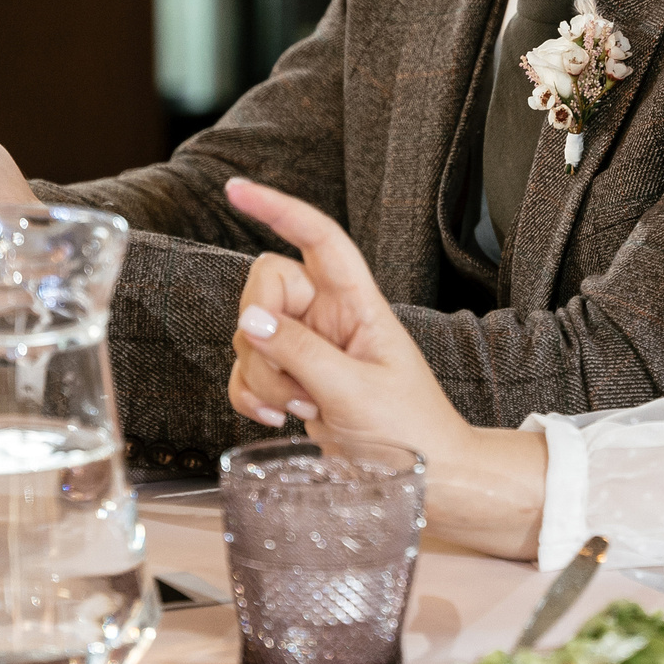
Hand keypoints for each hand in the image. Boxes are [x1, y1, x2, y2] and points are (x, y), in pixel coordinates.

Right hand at [225, 178, 546, 558]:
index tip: (238, 188)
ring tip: (305, 407)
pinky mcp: (291, 378)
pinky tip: (278, 419)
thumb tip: (251, 319)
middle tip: (295, 380)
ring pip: (249, 336)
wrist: (426, 475)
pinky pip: (245, 372)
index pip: (318, 238)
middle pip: (264, 288)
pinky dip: (250, 396)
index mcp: (358, 302)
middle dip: (262, 335)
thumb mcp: (355, 390)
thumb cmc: (410, 429)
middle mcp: (328, 315)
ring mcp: (307, 346)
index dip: (279, 208)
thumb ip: (301, 353)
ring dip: (263, 378)